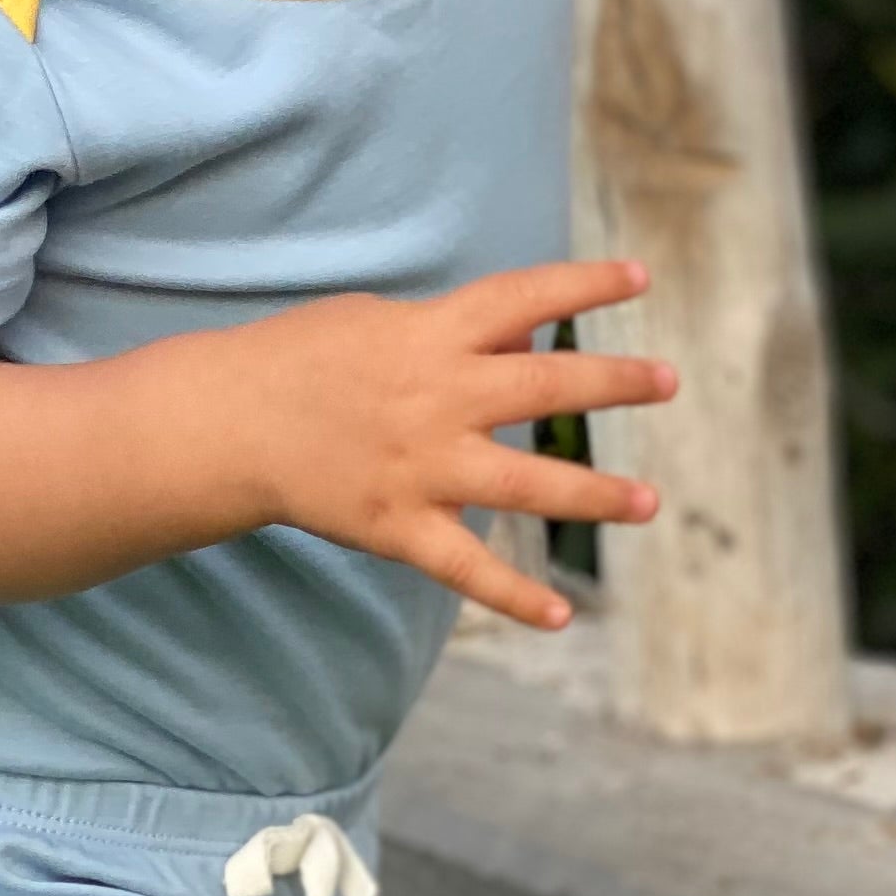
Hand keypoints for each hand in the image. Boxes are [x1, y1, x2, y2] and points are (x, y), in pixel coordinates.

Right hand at [250, 258, 673, 629]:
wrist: (227, 422)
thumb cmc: (301, 359)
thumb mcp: (379, 320)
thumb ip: (456, 329)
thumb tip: (529, 330)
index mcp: (432, 334)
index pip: (525, 297)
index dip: (586, 286)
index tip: (640, 278)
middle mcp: (438, 397)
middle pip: (545, 386)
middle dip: (614, 382)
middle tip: (668, 380)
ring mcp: (422, 466)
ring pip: (526, 484)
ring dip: (593, 494)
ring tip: (647, 502)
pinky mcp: (399, 526)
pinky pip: (467, 568)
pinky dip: (514, 597)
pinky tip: (562, 617)